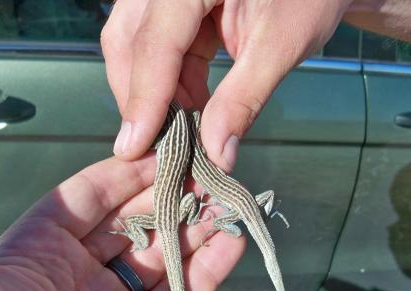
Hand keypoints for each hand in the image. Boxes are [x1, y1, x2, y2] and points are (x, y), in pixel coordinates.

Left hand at [0, 158, 243, 290]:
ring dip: (189, 229)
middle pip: (124, 221)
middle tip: (203, 176)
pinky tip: (228, 246)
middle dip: (164, 197)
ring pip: (155, 253)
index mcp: (27, 261)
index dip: (119, 172)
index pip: (80, 197)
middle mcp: (65, 282)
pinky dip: (204, 269)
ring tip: (223, 206)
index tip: (158, 150)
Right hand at [102, 0, 351, 170]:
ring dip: (153, 93)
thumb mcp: (281, 44)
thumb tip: (216, 156)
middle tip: (156, 146)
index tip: (133, 148)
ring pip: (133, 45)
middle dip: (140, 99)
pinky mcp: (174, 5)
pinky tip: (189, 106)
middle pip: (129, 42)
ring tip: (179, 130)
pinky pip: (156, 46)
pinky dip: (169, 82)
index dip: (144, 100)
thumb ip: (243, 99)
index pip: (155, 43)